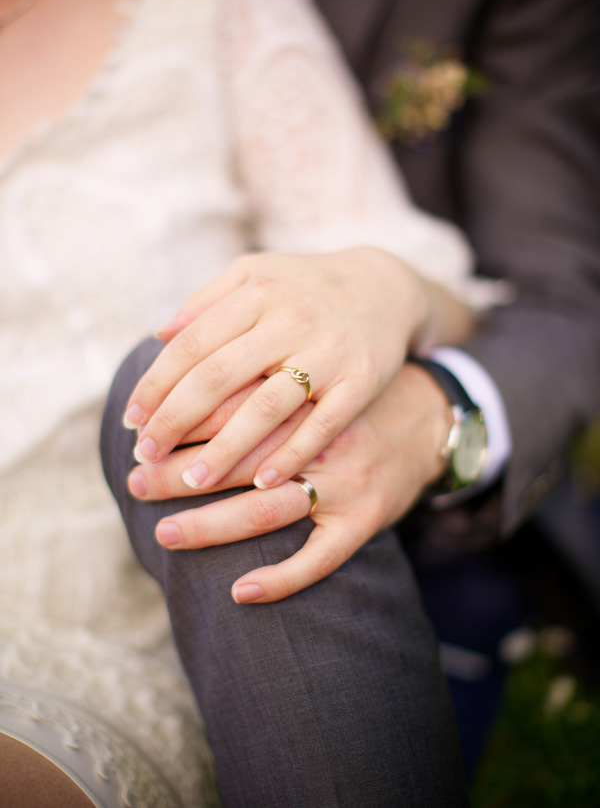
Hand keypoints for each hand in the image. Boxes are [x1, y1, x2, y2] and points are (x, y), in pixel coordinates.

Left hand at [123, 248, 469, 495]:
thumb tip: (160, 336)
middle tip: (145, 455)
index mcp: (256, 293)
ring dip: (225, 449)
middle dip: (176, 420)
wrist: (385, 287)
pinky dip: (292, 454)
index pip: (192, 343)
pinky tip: (261, 483)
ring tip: (191, 481)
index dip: (157, 384)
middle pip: (218, 376)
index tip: (131, 419)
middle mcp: (290, 319)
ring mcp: (328, 352)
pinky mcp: (361, 381)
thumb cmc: (306, 287)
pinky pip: (323, 424)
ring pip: (266, 407)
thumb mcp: (256, 275)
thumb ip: (207, 301)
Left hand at [127, 363, 454, 601]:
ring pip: (270, 505)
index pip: (226, 396)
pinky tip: (241, 590)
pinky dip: (284, 575)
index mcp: (304, 386)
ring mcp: (345, 476)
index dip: (177, 412)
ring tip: (165, 533)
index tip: (137, 428)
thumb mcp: (304, 341)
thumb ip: (239, 330)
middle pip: (239, 452)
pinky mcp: (367, 513)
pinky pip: (324, 554)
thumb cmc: (348, 377)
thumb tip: (162, 332)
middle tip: (135, 479)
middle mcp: (322, 431)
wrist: (429, 407)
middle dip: (179, 468)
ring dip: (214, 523)